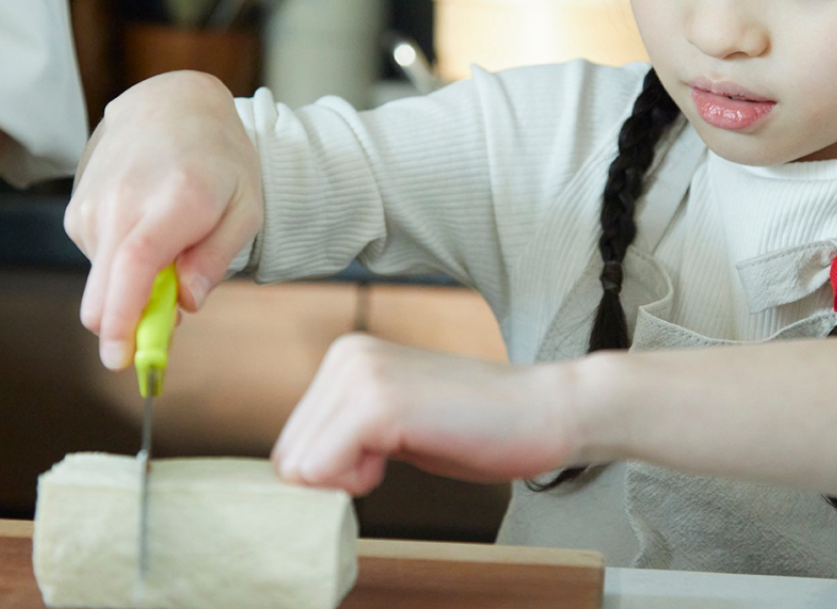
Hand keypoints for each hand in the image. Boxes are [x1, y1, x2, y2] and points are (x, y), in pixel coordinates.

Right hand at [65, 71, 262, 368]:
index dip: (123, 317)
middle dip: (126, 324)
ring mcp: (93, 204)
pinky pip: (98, 260)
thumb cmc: (219, 160)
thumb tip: (186, 303)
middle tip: (163, 320)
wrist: (172, 103)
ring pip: (104, 280)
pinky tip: (145, 226)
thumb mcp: (245, 207)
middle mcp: (124, 201)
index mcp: (175, 200)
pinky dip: (121, 261)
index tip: (120, 359)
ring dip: (133, 283)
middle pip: (104, 289)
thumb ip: (216, 258)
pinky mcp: (76, 209)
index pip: (135, 265)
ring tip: (170, 241)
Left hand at [272, 334, 580, 495]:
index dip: (338, 470)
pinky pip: (324, 471)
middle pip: (291, 458)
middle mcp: (345, 355)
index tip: (392, 451)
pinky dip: (362, 482)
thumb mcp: (393, 422)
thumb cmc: (478, 426)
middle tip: (403, 452)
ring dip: (354, 477)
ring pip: (302, 468)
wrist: (545, 412)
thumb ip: (345, 434)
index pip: (293, 445)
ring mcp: (360, 374)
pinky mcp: (377, 403)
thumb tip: (294, 475)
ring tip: (411, 445)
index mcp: (346, 356)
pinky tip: (410, 450)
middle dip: (340, 475)